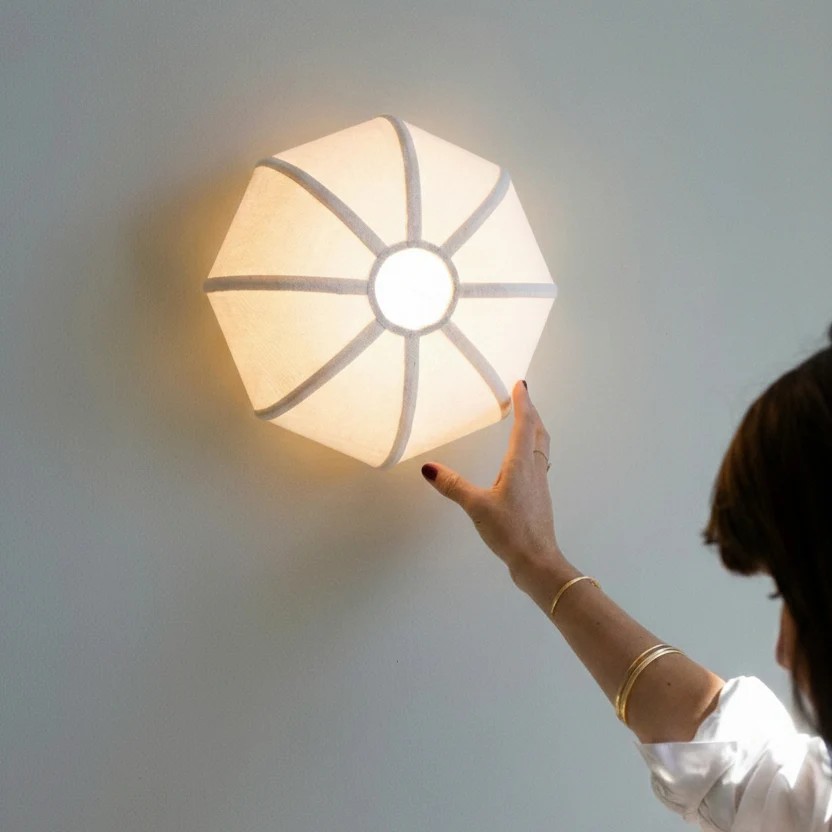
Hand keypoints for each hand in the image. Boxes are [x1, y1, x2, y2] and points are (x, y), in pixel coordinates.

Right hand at [420, 380, 564, 583]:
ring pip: (541, 448)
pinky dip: (533, 450)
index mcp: (520, 465)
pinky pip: (538, 463)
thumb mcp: (477, 506)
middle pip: (538, 433)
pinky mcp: (539, 498)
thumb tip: (429, 468)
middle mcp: (534, 470)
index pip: (524, 425)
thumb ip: (453, 486)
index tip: (521, 385)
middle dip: (532, 413)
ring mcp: (539, 485)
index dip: (523, 403)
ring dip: (535, 430)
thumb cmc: (510, 531)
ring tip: (527, 422)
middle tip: (524, 398)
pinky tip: (524, 462)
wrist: (538, 561)